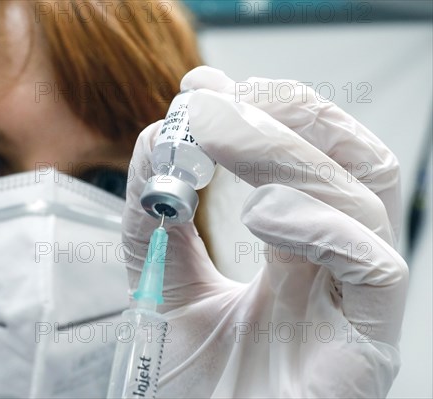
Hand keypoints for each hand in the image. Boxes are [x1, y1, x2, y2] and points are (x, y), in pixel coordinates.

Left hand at [122, 66, 408, 396]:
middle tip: (214, 99)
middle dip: (283, 114)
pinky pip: (374, 264)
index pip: (307, 157)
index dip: (264, 111)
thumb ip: (158, 221)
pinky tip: (261, 214)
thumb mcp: (165, 288)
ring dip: (286, 152)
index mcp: (296, 249)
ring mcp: (355, 302)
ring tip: (221, 141)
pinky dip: (318, 223)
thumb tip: (157, 142)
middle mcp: (333, 266)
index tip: (204, 87)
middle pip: (346, 160)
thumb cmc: (196, 386)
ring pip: (361, 196)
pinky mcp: (367, 344)